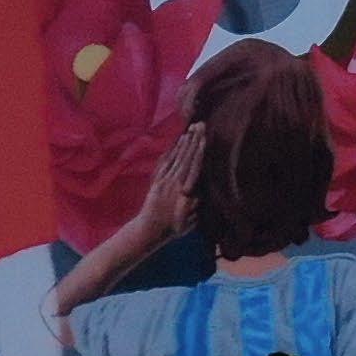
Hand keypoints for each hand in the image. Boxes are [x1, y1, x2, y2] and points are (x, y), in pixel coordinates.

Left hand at [135, 124, 204, 248]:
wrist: (149, 230)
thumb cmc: (173, 227)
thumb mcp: (190, 219)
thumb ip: (197, 204)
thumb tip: (206, 189)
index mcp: (184, 191)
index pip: (194, 166)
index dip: (199, 152)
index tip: (204, 138)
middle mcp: (174, 182)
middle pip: (185, 157)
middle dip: (193, 141)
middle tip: (199, 126)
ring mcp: (164, 180)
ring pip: (175, 158)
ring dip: (183, 144)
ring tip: (190, 131)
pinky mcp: (156, 181)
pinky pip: (165, 163)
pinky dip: (171, 153)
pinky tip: (175, 144)